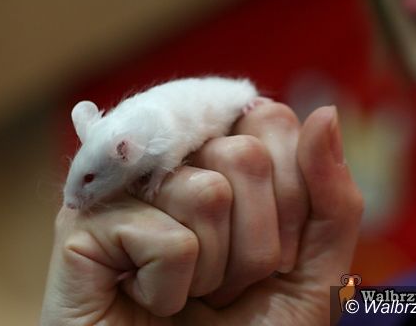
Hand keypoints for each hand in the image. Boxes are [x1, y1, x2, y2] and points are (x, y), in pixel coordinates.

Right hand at [40, 105, 362, 324]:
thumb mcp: (312, 273)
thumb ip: (332, 198)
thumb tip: (326, 114)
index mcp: (221, 159)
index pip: (272, 122)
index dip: (290, 199)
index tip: (273, 253)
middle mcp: (171, 161)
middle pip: (245, 155)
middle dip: (256, 243)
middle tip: (227, 281)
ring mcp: (125, 186)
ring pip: (208, 194)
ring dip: (214, 270)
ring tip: (190, 293)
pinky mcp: (84, 222)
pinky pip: (168, 239)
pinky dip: (171, 289)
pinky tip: (149, 300)